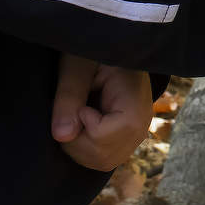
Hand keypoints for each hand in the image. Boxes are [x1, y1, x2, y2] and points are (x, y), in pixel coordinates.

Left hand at [52, 53, 153, 172]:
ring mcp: (137, 132)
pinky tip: (83, 123)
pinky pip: (105, 157)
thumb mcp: (76, 64)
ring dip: (80, 146)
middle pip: (103, 157)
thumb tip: (62, 136)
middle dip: (76, 142)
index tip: (81, 100)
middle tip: (71, 111)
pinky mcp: (128, 136)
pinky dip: (86, 148)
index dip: (82, 123)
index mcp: (135, 100)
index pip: (103, 137)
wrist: (111, 42)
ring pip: (103, 162)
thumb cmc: (93, 47)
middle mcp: (142, 122)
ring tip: (76, 116)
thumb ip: (69, 96)